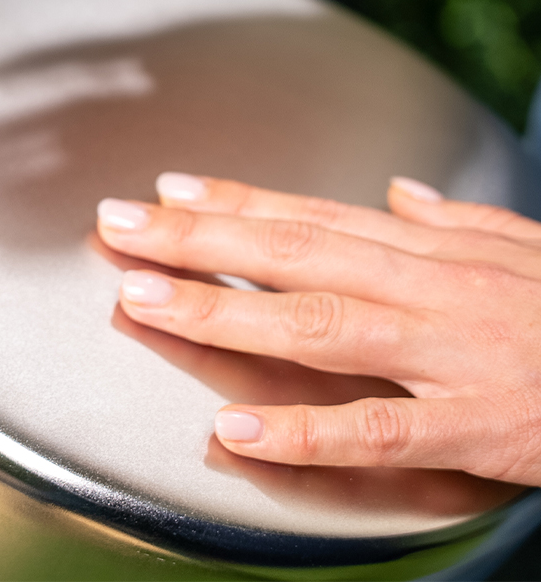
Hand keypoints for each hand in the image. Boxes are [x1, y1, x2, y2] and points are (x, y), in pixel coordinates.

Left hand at [96, 171, 540, 484]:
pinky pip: (377, 431)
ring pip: (317, 326)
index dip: (235, 198)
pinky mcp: (472, 425)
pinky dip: (305, 430)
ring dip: (225, 314)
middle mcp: (424, 287)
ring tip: (147, 302)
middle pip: (294, 253)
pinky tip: (238, 433)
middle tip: (120, 227)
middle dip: (199, 239)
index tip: (168, 188)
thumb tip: (398, 193)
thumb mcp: (517, 244)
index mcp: (427, 248)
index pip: (311, 214)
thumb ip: (450, 219)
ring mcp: (445, 353)